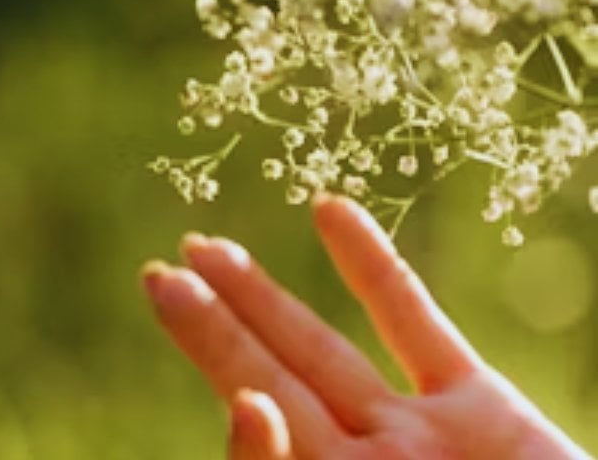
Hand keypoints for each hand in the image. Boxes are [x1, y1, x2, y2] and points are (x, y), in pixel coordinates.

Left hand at [141, 195, 590, 458]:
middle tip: (158, 276)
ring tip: (203, 247)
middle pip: (270, 385)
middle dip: (212, 332)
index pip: (261, 451)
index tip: (205, 360)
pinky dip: (372, 266)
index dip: (228, 409)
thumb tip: (250, 410)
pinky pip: (414, 326)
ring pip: (322, 351)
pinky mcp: (486, 413)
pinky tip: (328, 208)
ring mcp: (421, 441)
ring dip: (262, 297)